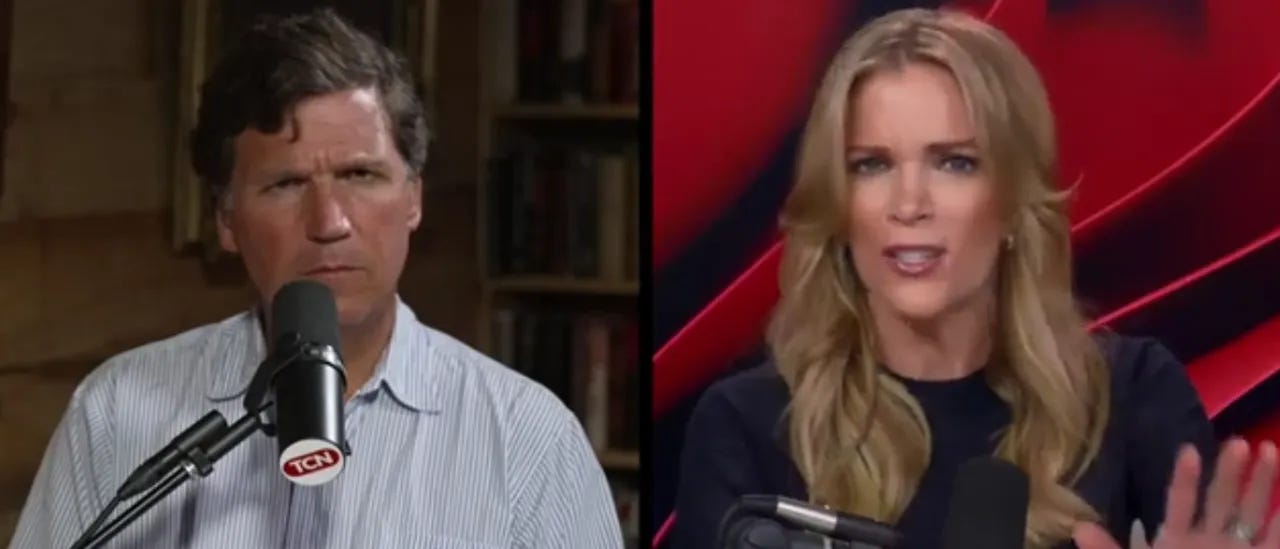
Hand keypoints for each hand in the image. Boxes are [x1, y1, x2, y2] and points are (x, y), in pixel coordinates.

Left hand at [1074, 438, 1279, 548]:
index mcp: (1178, 542)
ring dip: (1261, 484)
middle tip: (1238, 442)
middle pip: (1221, 500)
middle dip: (1229, 472)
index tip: (1188, 450)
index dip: (1184, 478)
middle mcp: (1211, 543)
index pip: (1181, 503)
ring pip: (1252, 514)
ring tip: (1268, 447)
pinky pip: (1276, 537)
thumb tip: (1079, 528)